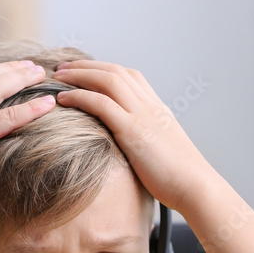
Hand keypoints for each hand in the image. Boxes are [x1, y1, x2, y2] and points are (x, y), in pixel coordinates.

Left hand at [53, 60, 195, 209]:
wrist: (195, 186)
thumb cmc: (178, 177)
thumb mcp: (161, 151)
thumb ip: (145, 141)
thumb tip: (130, 148)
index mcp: (157, 108)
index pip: (129, 76)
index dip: (103, 69)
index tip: (83, 72)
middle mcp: (150, 105)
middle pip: (114, 71)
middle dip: (86, 66)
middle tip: (62, 69)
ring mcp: (142, 115)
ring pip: (107, 80)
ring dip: (79, 75)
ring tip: (58, 77)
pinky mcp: (133, 130)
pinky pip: (101, 104)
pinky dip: (80, 96)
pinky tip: (63, 99)